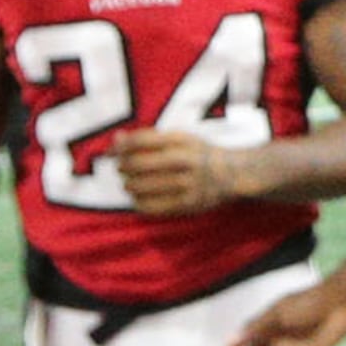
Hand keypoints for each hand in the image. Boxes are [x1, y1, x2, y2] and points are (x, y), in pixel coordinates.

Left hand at [113, 128, 252, 215]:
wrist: (233, 174)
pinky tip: (139, 198)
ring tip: (130, 183)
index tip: (111, 153)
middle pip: (138, 164)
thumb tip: (115, 139)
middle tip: (121, 168)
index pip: (139, 141)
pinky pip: (152, 207)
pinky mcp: (188, 205)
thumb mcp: (179, 138)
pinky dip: (138, 203)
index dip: (119, 147)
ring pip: (142, 187)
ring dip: (129, 185)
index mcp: (182, 140)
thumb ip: (147, 138)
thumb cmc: (197, 153)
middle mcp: (186, 160)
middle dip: (122, 167)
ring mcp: (188, 184)